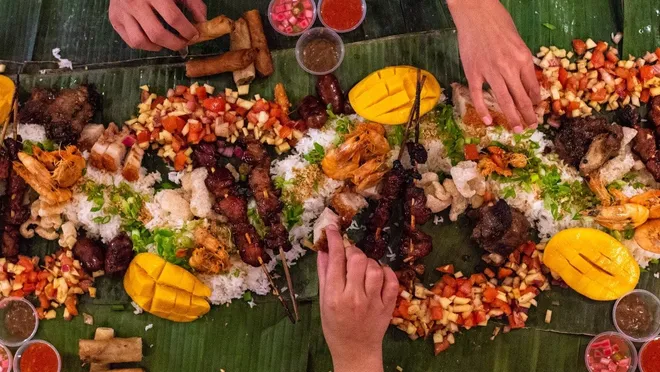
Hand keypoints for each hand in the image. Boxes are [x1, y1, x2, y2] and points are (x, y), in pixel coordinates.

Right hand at [109, 0, 206, 50]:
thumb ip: (193, 3)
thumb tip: (203, 22)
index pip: (173, 18)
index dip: (187, 31)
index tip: (194, 35)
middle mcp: (135, 3)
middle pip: (157, 33)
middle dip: (175, 43)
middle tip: (184, 43)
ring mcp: (122, 12)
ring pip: (140, 41)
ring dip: (158, 47)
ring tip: (167, 43)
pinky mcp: (114, 19)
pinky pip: (130, 41)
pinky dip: (145, 46)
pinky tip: (153, 40)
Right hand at [317, 226, 398, 371]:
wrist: (355, 351)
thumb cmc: (335, 326)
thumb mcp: (323, 302)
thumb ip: (324, 275)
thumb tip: (324, 250)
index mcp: (334, 296)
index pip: (336, 259)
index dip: (334, 239)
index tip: (332, 228)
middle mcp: (354, 297)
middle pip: (357, 259)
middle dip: (353, 251)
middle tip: (350, 256)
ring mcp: (373, 302)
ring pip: (375, 268)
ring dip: (369, 262)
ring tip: (363, 268)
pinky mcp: (388, 305)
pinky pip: (391, 280)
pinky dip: (386, 272)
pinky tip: (379, 275)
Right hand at [448, 0, 540, 132]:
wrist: (476, 13)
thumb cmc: (498, 22)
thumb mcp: (518, 41)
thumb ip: (521, 61)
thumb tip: (524, 80)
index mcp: (523, 58)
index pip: (533, 86)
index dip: (535, 102)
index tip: (536, 111)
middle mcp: (509, 68)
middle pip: (521, 98)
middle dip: (528, 115)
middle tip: (531, 127)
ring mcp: (490, 72)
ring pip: (504, 100)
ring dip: (512, 117)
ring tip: (517, 129)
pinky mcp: (473, 73)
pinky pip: (479, 95)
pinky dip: (483, 109)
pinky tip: (488, 121)